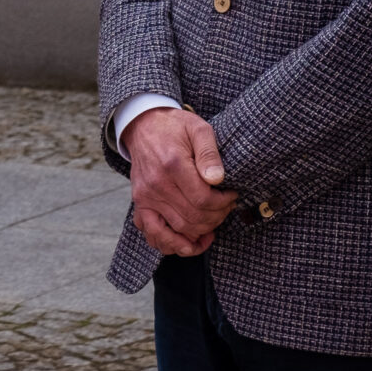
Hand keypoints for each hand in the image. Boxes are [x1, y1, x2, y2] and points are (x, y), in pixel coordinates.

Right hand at [123, 107, 234, 257]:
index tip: (232, 196)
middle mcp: (156, 185)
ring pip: (178, 230)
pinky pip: (153, 234)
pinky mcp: (140, 204)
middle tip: (226, 207)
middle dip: (217, 217)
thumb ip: (210, 153)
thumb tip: (217, 179)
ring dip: (201, 233)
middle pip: (193, 218)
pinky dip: (172, 244)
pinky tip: (190, 242)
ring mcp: (146, 197)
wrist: (142, 126)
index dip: (223, 203)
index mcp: (172, 165)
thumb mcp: (198, 129)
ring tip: (213, 224)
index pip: (203, 200)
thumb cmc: (174, 127)